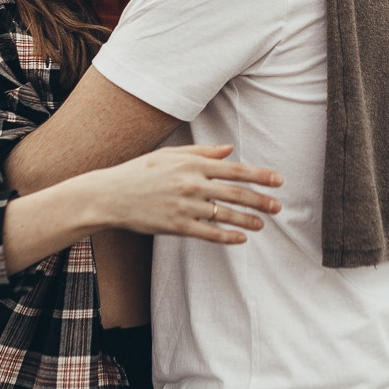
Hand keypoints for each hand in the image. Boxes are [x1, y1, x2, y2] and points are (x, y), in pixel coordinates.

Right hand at [87, 145, 281, 243]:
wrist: (110, 195)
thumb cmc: (140, 172)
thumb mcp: (170, 155)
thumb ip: (201, 152)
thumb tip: (229, 149)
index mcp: (192, 165)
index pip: (234, 170)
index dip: (259, 175)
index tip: (278, 181)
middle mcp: (191, 185)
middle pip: (235, 193)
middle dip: (260, 200)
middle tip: (278, 207)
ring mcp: (184, 207)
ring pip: (225, 215)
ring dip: (247, 221)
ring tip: (262, 225)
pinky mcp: (176, 226)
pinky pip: (208, 234)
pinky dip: (227, 237)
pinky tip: (241, 239)